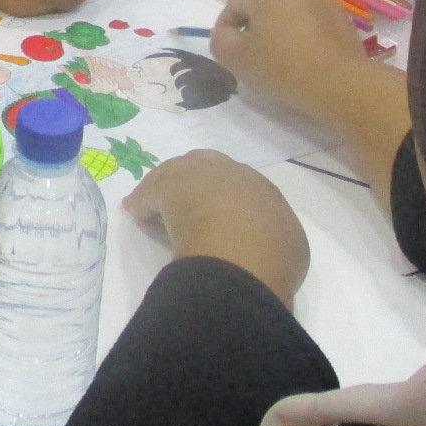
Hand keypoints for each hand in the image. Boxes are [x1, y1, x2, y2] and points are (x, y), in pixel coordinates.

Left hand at [124, 150, 308, 301]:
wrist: (246, 255)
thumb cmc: (272, 259)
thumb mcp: (288, 251)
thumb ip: (275, 241)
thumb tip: (265, 246)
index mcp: (263, 190)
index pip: (239, 186)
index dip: (223, 199)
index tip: (213, 215)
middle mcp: (234, 173)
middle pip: (206, 166)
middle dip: (194, 181)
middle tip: (181, 204)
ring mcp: (201, 174)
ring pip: (176, 172)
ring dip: (165, 189)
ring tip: (151, 209)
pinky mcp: (170, 185)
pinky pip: (152, 191)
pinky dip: (144, 202)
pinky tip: (138, 215)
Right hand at [209, 0, 366, 118]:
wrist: (340, 84)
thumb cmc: (282, 68)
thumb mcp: (236, 59)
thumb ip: (220, 40)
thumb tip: (226, 33)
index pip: (235, 0)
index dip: (226, 24)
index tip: (229, 50)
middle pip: (264, 4)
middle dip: (254, 26)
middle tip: (253, 56)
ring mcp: (322, 2)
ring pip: (289, 13)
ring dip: (280, 30)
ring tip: (281, 59)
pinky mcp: (341, 20)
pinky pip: (312, 23)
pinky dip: (304, 36)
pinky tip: (306, 60)